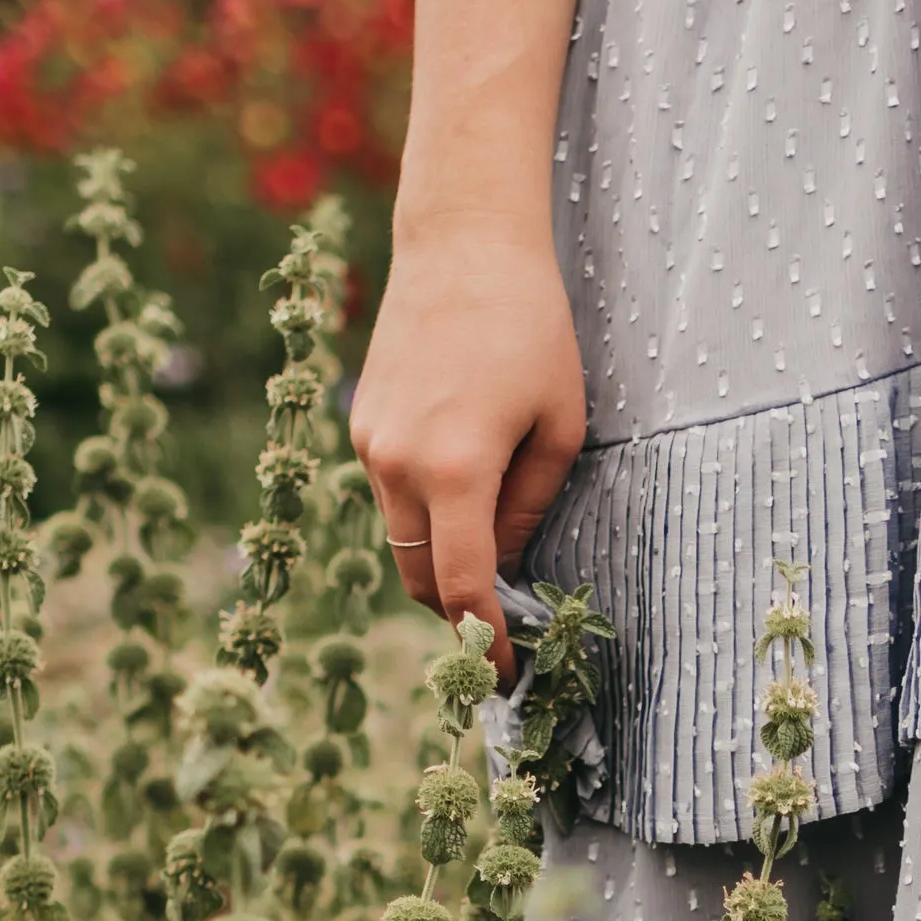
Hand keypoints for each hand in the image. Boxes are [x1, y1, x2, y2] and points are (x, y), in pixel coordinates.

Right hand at [349, 190, 586, 672]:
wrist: (461, 244)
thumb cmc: (530, 328)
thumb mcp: (558, 425)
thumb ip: (530, 506)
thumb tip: (506, 565)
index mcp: (455, 470)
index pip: (462, 588)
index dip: (488, 642)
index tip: (510, 675)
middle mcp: (397, 465)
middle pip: (419, 579)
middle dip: (459, 614)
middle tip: (505, 630)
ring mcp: (370, 444)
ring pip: (400, 540)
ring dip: (440, 563)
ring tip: (490, 560)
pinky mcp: (361, 424)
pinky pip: (391, 496)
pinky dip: (424, 516)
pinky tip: (464, 492)